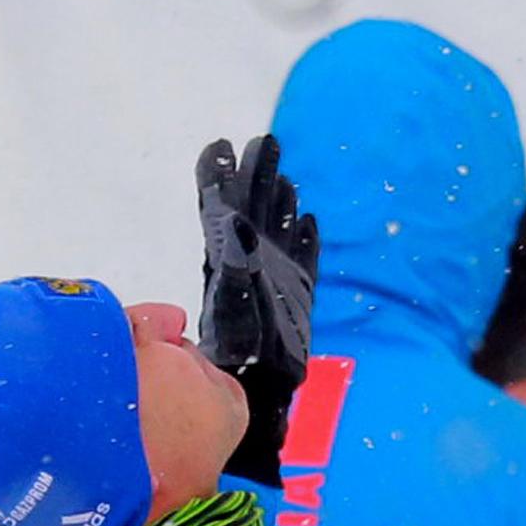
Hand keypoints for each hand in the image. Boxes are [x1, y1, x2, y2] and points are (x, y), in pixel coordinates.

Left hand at [193, 136, 315, 378]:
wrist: (260, 385)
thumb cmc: (240, 350)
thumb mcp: (232, 306)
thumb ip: (233, 267)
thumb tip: (234, 224)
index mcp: (225, 254)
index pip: (218, 205)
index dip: (218, 175)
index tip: (220, 144)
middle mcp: (248, 257)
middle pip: (251, 205)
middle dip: (256, 173)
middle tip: (265, 140)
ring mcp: (274, 273)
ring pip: (276, 226)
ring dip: (279, 199)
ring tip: (284, 175)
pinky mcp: (298, 291)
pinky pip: (303, 256)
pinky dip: (305, 238)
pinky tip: (308, 223)